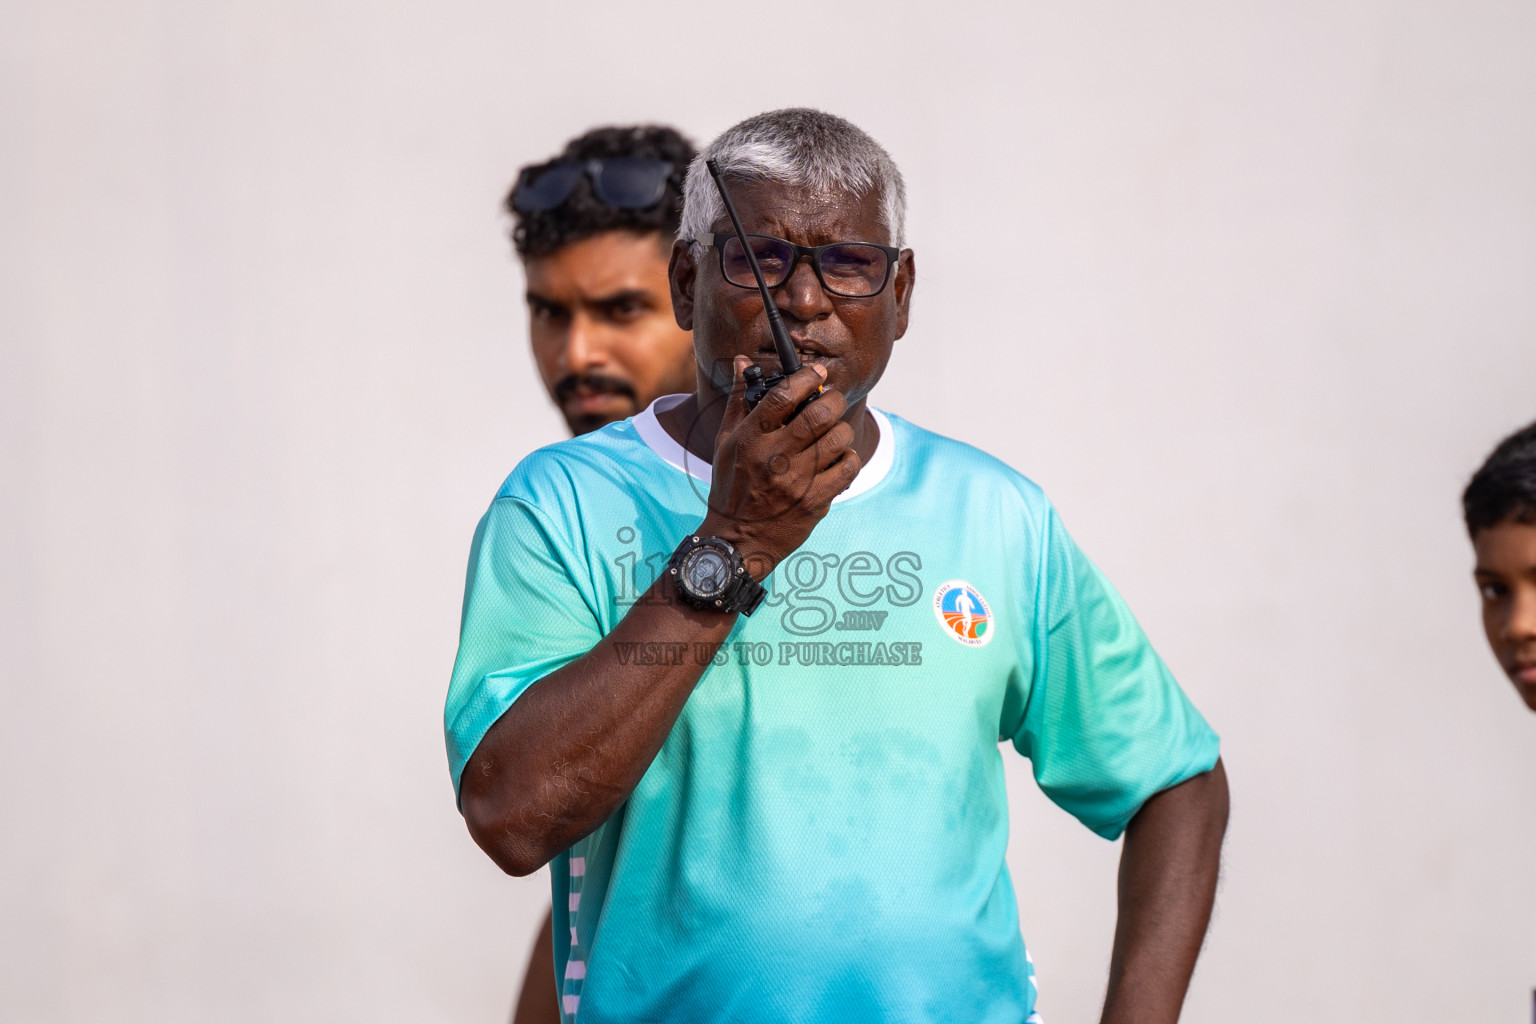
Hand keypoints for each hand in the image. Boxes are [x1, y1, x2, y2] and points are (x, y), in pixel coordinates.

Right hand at [698, 355, 861, 577]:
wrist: (737, 540)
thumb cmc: (731, 487)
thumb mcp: (725, 442)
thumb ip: (737, 400)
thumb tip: (741, 361)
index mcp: (749, 439)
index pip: (783, 396)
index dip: (806, 378)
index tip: (818, 373)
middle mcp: (773, 458)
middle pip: (819, 414)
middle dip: (833, 400)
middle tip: (832, 400)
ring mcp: (796, 482)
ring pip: (838, 438)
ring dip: (842, 429)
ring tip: (835, 431)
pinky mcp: (815, 501)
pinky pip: (847, 468)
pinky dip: (849, 458)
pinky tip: (839, 457)